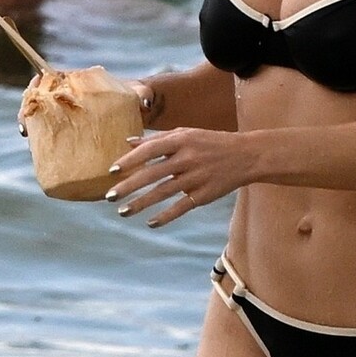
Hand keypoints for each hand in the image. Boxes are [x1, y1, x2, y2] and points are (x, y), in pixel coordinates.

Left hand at [105, 128, 250, 227]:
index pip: (149, 150)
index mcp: (181, 140)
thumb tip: (128, 143)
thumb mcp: (186, 133)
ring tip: (123, 212)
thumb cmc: (212, 142)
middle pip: (152, 174)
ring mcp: (196, 178)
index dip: (129, 160)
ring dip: (141, 204)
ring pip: (163, 193)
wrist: (246, 155)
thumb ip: (157, 139)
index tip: (112, 171)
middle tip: (109, 197)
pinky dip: (166, 216)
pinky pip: (181, 207)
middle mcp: (187, 158)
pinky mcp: (204, 194)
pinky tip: (151, 223)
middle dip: (128, 186)